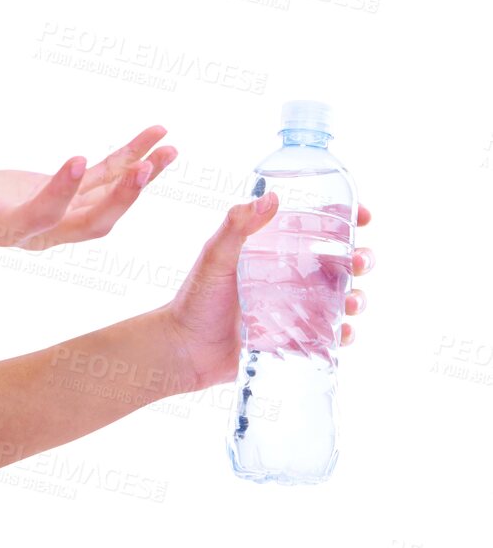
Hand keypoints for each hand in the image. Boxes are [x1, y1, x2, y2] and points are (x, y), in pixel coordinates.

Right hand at [0, 124, 176, 256]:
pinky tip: (156, 137)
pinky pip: (108, 178)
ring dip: (140, 177)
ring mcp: (62, 214)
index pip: (44, 215)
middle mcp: (45, 229)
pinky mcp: (71, 195)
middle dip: (122, 199)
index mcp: (11, 228)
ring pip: (109, 200)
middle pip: (92, 222)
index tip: (81, 158)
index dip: (62, 191)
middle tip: (145, 169)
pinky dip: (131, 159)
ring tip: (170, 148)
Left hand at [164, 193, 374, 391]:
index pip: (318, 227)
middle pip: (341, 262)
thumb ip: (237, 227)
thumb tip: (271, 198)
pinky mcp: (296, 339)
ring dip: (358, 297)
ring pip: (342, 299)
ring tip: (353, 300)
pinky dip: (343, 333)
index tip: (364, 216)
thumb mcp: (215, 257)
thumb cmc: (195, 299)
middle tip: (361, 260)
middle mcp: (292, 277)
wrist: (183, 349)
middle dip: (361, 258)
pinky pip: (330, 336)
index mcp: (276, 251)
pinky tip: (343, 332)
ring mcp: (296, 309)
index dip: (347, 219)